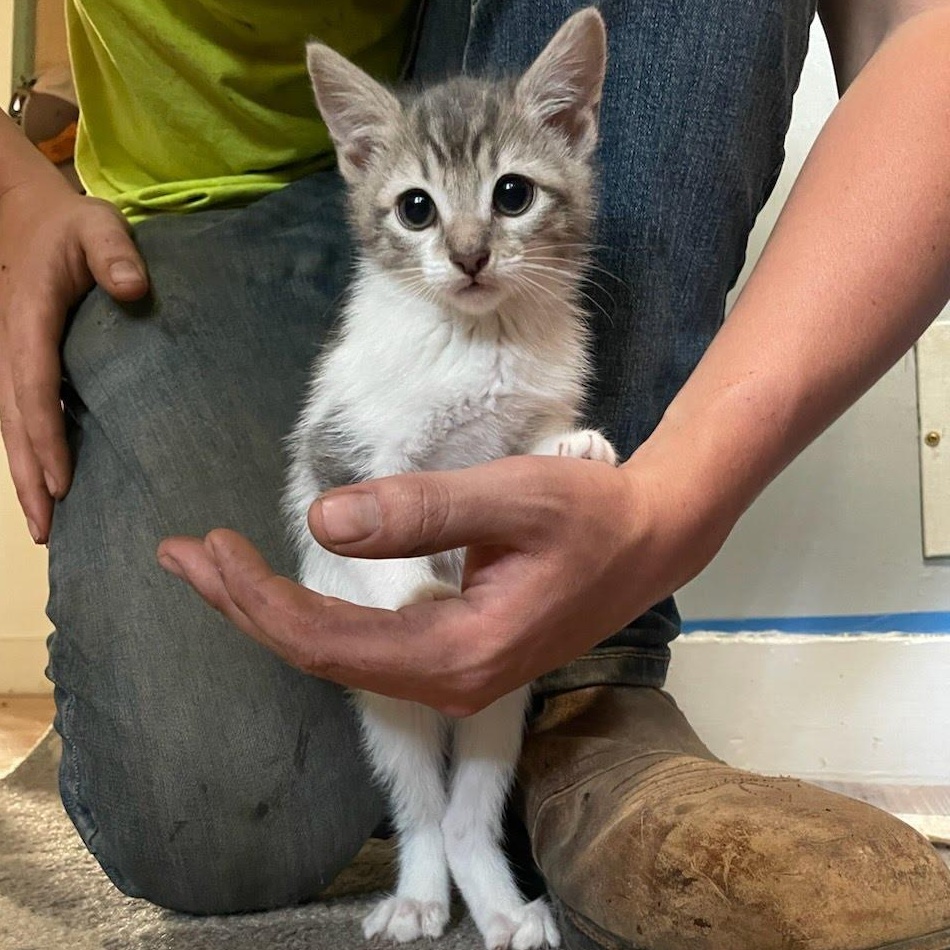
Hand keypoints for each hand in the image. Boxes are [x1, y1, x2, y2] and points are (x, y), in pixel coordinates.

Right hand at [0, 180, 148, 541]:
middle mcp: (10, 347)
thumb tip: (134, 288)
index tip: (61, 482)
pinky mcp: (21, 364)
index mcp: (28, 320)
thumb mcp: (98, 226)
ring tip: (42, 526)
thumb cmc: (71, 224)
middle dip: (29, 478)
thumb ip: (114, 254)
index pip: (34, 389)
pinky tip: (48, 485)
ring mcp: (10, 358)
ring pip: (12, 427)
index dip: (46, 437)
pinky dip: (31, 453)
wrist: (27, 215)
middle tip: (45, 530)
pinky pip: (22, 416)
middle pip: (14, 423)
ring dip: (25, 476)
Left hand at [157, 453, 726, 715]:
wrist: (652, 539)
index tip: (207, 549)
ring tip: (214, 566)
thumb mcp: (513, 497)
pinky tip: (284, 587)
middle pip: (321, 654)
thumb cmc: (592, 513)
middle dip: (246, 605)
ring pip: (340, 652)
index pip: (327, 642)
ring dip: (273, 608)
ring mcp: (452, 674)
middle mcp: (447, 680)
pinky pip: (367, 645)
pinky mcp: (457, 655)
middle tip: (183, 556)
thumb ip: (422, 511)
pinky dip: (316, 611)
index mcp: (457, 652)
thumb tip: (323, 520)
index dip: (257, 599)